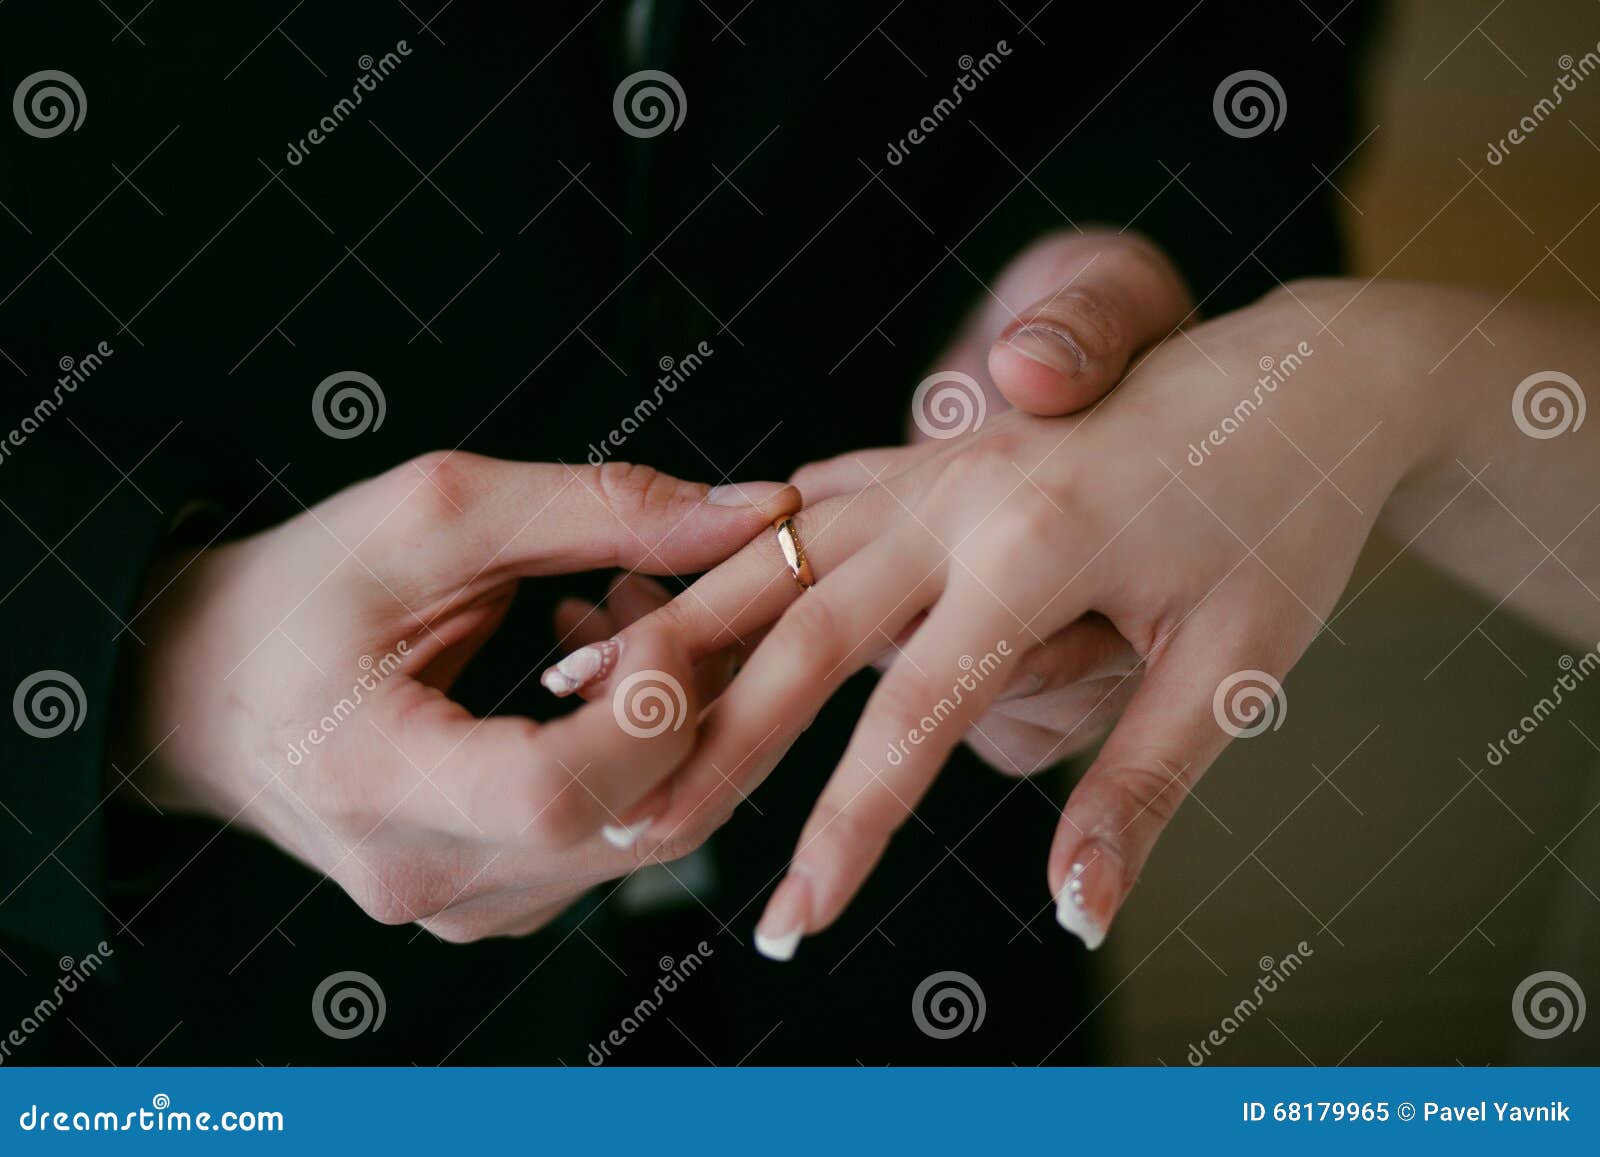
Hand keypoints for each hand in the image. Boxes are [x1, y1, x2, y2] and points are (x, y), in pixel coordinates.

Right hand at [118, 453, 796, 941]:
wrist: (205, 689)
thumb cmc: (301, 592)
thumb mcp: (435, 514)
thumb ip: (603, 508)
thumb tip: (763, 508)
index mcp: (372, 784)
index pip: (559, 793)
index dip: (649, 706)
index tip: (656, 614)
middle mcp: (425, 878)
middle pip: (639, 823)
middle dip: (695, 698)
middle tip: (664, 588)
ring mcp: (467, 906)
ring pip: (652, 832)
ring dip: (674, 717)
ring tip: (617, 609)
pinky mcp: (498, 900)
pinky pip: (618, 839)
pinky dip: (642, 751)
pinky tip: (597, 667)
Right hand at [581, 279, 1451, 956]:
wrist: (1300, 379)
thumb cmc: (1283, 519)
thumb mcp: (1238, 663)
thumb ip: (1140, 787)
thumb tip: (1074, 914)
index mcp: (1039, 547)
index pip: (912, 720)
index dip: (844, 833)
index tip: (790, 923)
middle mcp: (962, 495)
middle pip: (801, 631)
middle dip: (712, 736)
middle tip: (633, 825)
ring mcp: (935, 462)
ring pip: (775, 552)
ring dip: (682, 628)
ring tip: (583, 690)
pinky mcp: (928, 452)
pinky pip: (804, 501)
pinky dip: (729, 552)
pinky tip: (666, 587)